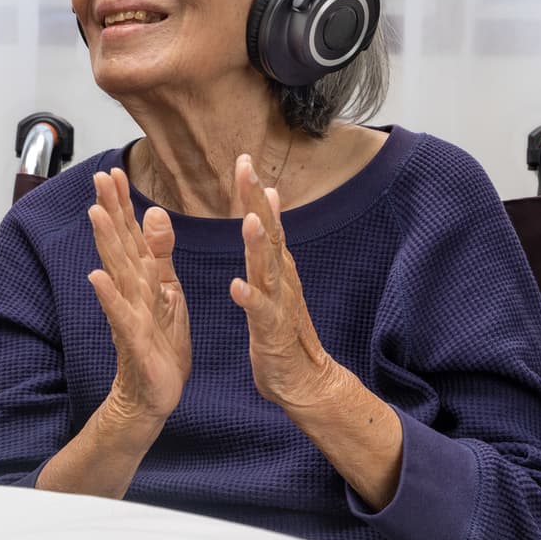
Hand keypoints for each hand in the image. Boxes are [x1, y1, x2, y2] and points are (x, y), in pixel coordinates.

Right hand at [86, 167, 190, 424]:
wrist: (153, 394)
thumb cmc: (159, 343)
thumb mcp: (167, 291)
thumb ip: (159, 252)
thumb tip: (154, 212)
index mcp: (142, 278)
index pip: (130, 233)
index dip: (122, 203)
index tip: (113, 170)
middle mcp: (130, 291)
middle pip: (119, 244)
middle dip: (110, 210)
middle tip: (100, 177)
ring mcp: (129, 314)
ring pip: (117, 273)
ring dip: (106, 243)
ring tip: (96, 213)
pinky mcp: (134, 340)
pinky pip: (120, 315)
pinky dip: (109, 296)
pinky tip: (96, 277)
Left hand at [230, 154, 342, 410]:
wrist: (303, 380)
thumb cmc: (283, 329)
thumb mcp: (276, 278)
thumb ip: (270, 241)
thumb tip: (270, 198)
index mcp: (276, 265)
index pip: (265, 220)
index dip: (254, 191)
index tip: (243, 159)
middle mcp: (281, 278)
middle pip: (269, 233)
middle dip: (256, 201)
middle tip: (247, 168)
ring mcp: (279, 303)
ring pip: (269, 268)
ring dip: (259, 245)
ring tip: (249, 220)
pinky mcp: (272, 331)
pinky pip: (260, 313)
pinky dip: (250, 298)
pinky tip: (237, 286)